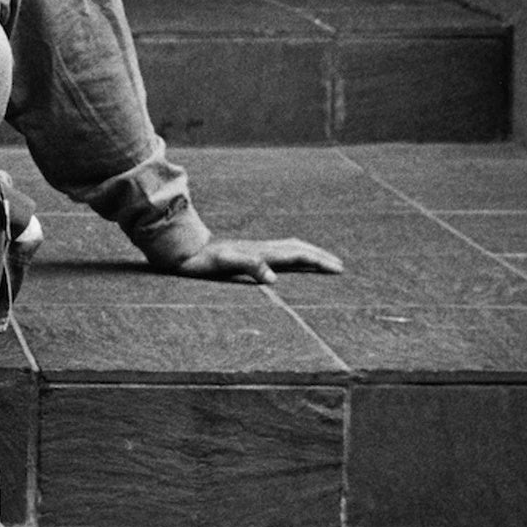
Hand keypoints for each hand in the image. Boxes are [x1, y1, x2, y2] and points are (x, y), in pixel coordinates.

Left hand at [154, 237, 343, 285]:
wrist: (185, 249)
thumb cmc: (204, 261)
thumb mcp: (224, 265)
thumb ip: (250, 267)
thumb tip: (274, 279)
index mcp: (262, 252)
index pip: (298, 255)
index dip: (319, 262)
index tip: (338, 270)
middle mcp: (262, 248)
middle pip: (299, 249)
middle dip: (321, 257)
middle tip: (340, 267)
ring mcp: (256, 248)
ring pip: (291, 247)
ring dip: (310, 253)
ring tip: (324, 260)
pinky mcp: (249, 251)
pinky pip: (280, 250)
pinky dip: (295, 253)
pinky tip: (292, 258)